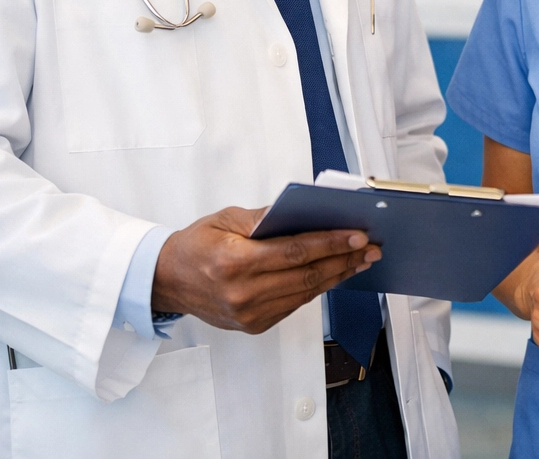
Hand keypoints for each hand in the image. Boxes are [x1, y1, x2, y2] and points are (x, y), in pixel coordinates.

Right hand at [152, 206, 379, 334]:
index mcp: (235, 262)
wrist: (167, 281)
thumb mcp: (226, 219)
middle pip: (307, 275)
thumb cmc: (195, 245)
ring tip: (360, 261)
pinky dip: (317, 288)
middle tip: (371, 248)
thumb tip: (306, 212)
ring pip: (306, 292)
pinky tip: (334, 275)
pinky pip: (294, 304)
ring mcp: (249, 314)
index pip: (296, 252)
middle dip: (344, 260)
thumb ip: (265, 217)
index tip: (358, 236)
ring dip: (338, 276)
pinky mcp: (254, 325)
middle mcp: (243, 293)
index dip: (331, 243)